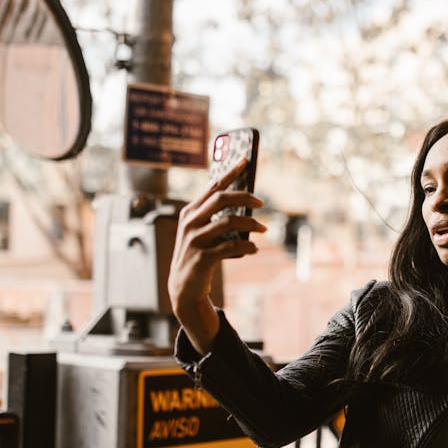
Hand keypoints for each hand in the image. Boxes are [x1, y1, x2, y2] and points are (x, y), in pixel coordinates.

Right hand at [167, 158, 266, 352]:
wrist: (183, 287)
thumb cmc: (198, 254)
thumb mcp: (201, 231)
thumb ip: (215, 216)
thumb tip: (245, 200)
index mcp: (190, 211)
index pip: (213, 186)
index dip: (230, 172)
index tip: (246, 160)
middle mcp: (190, 222)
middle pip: (221, 199)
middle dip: (244, 197)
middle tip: (262, 203)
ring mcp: (194, 240)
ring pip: (228, 222)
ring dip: (250, 224)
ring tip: (263, 229)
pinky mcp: (202, 257)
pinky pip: (230, 246)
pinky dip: (247, 246)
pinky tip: (254, 248)